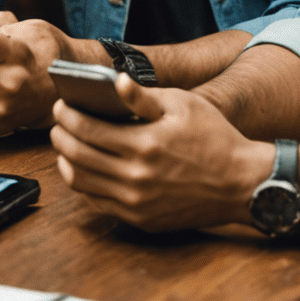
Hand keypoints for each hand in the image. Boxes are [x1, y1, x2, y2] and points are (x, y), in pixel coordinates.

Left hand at [50, 75, 273, 232]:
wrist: (241, 184)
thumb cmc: (214, 138)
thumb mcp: (182, 106)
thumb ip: (143, 97)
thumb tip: (115, 81)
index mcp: (145, 146)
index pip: (88, 130)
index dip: (68, 115)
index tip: (60, 103)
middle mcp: (136, 179)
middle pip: (78, 157)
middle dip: (61, 136)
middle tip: (58, 122)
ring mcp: (137, 203)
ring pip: (83, 183)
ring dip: (67, 161)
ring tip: (66, 144)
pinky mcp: (142, 220)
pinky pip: (99, 203)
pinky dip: (85, 184)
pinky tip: (85, 169)